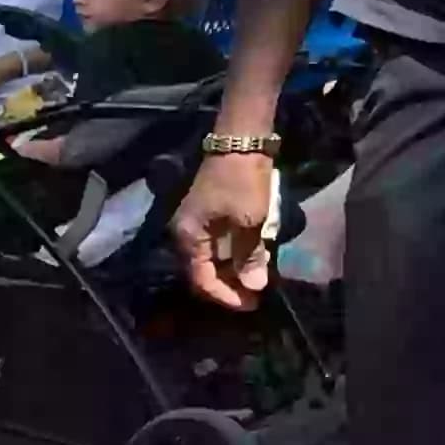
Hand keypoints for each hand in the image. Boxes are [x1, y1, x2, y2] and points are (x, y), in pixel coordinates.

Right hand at [173, 151, 278, 308]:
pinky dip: (235, 254)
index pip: (202, 279)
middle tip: (256, 296)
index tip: (250, 304)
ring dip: (234, 271)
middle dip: (230, 285)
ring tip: (257, 281)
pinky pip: (220, 244)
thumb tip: (254, 286)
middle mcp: (187, 232)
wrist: (242, 140)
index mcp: (189, 236)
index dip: (225, 295)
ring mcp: (199, 222)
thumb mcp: (249, 220)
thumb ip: (249, 255)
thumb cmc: (242, 181)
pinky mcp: (212, 214)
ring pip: (214, 258)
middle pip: (205, 270)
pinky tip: (253, 260)